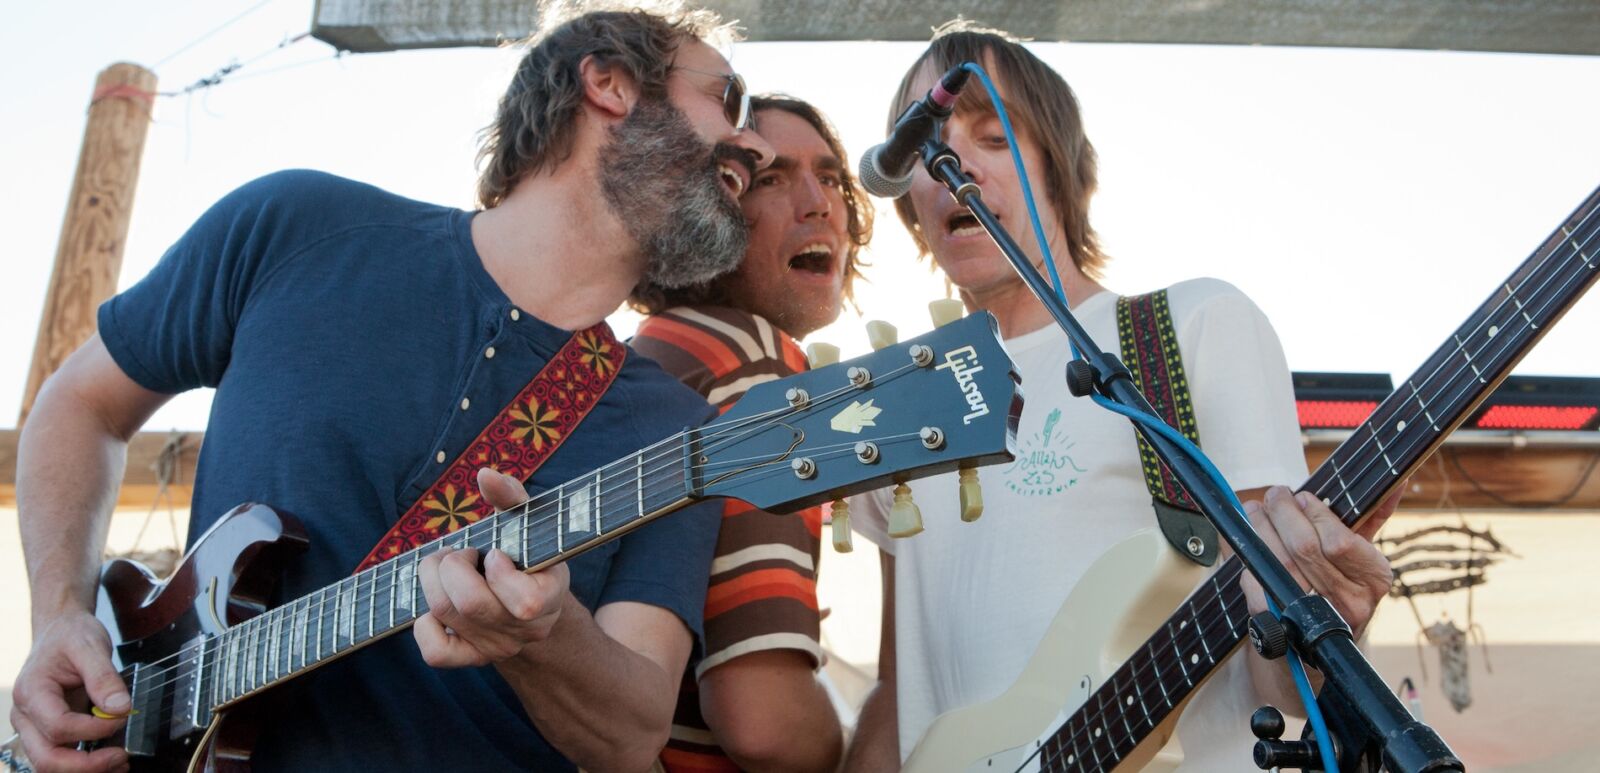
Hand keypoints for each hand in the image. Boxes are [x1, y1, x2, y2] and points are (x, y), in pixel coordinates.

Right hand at [9, 612, 130, 772]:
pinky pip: (62, 756)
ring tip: (120, 762)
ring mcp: (35, 727)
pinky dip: (86, 764)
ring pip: (51, 764)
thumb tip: (120, 709)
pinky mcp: (49, 732)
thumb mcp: (90, 646)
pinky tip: (111, 758)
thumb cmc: (71, 636)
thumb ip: (104, 677)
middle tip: (121, 757)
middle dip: (86, 766)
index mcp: (32, 692)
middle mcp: (26, 716)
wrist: (60, 631)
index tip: (122, 717)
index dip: (92, 730)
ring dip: (86, 770)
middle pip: (47, 758)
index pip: (58, 726)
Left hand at [413, 468, 569, 666]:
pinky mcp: (471, 658)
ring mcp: (498, 649)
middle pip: (470, 603)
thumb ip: (511, 497)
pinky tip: (435, 608)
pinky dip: (424, 624)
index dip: (501, 573)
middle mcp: (526, 631)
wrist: (529, 601)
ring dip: (433, 579)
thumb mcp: (526, 524)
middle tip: (459, 552)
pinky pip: (436, 652)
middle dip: (452, 565)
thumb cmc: (525, 552)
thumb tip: (485, 474)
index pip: (526, 603)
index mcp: (550, 598)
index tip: (495, 553)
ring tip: (446, 566)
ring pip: (445, 614)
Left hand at [1239, 485, 1399, 636]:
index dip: (1316, 515)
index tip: (1302, 496)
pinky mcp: (1278, 623)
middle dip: (1283, 513)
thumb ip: (1371, 520)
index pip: (1339, 542)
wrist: (1320, 645)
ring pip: (1278, 562)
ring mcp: (1313, 615)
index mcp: (1373, 579)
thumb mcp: (1362, 557)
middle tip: (1275, 494)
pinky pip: (1257, 580)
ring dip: (1261, 528)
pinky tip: (1246, 539)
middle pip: (1304, 548)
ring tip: (1254, 509)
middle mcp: (1348, 601)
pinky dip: (1249, 555)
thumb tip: (1393, 483)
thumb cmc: (1341, 586)